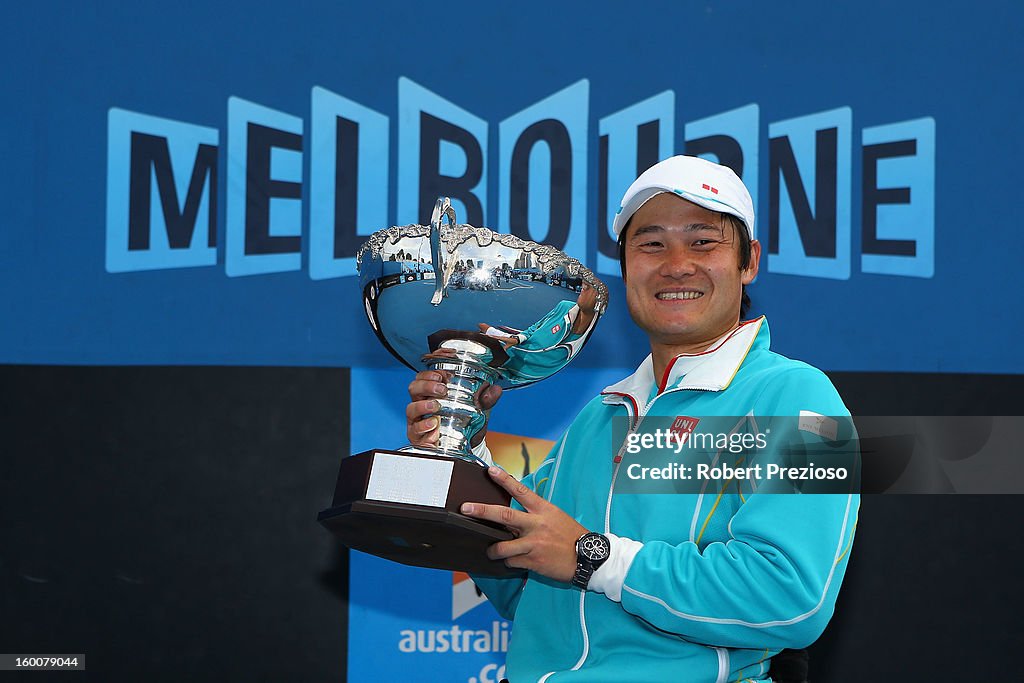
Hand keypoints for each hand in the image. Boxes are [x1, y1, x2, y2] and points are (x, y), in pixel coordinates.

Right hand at [406, 370, 502, 447]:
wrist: (467, 445)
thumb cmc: (466, 423)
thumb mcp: (478, 409)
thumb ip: (486, 399)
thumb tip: (495, 389)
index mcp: (433, 392)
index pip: (424, 376)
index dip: (430, 373)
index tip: (442, 374)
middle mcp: (422, 404)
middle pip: (414, 388)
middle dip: (426, 385)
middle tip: (441, 388)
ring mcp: (418, 420)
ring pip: (411, 408)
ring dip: (422, 405)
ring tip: (435, 406)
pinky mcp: (418, 436)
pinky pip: (415, 430)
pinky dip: (423, 427)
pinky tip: (433, 426)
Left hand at [462, 467, 586, 582]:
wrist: (588, 557)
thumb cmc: (571, 535)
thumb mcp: (556, 516)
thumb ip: (535, 514)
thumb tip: (512, 516)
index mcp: (543, 509)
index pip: (521, 490)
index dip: (504, 480)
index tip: (491, 471)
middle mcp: (536, 524)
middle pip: (504, 515)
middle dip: (482, 511)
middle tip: (465, 508)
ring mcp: (534, 543)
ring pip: (503, 546)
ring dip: (493, 549)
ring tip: (491, 551)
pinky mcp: (533, 560)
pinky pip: (512, 561)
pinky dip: (509, 562)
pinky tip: (514, 562)